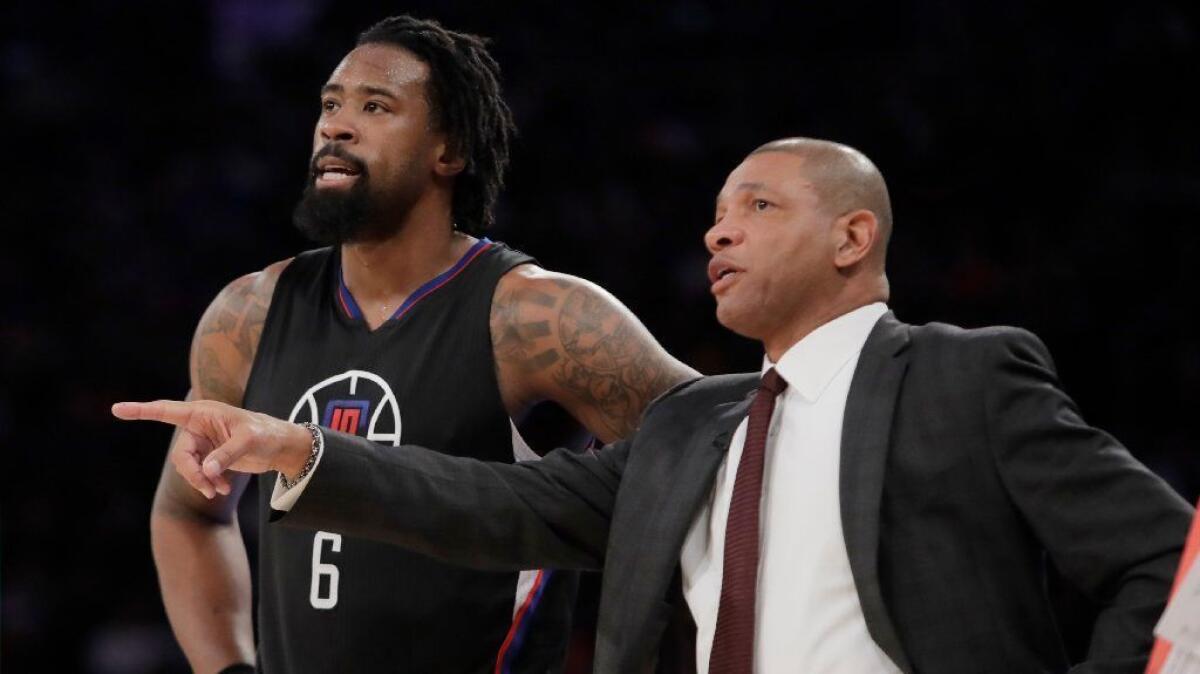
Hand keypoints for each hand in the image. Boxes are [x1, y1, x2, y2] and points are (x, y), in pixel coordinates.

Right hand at [113, 399, 311, 498]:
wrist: (280, 447)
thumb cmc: (266, 434)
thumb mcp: (249, 441)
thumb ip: (226, 455)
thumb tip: (207, 472)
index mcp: (203, 413)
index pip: (166, 411)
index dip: (141, 411)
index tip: (117, 409)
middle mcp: (198, 426)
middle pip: (180, 454)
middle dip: (192, 473)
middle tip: (209, 487)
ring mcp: (203, 443)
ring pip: (188, 467)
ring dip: (201, 481)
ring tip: (219, 490)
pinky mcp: (210, 457)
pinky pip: (199, 474)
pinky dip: (209, 483)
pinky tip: (223, 489)